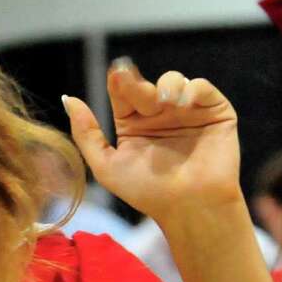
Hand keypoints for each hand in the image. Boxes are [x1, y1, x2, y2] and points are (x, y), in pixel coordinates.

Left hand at [62, 58, 240, 232]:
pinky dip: (191, 89)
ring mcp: (186, 111)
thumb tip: (67, 98)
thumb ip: (86, 133)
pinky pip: (201, 88)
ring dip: (166, 84)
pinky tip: (180, 104)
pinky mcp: (214, 111)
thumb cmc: (146, 192)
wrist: (189, 206)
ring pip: (173, 80)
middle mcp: (159, 114)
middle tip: (128, 81)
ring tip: (162, 102)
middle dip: (136, 84)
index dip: (118, 83)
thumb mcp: (106, 165)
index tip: (114, 75)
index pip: (123, 95)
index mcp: (133, 124)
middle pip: (145, 86)